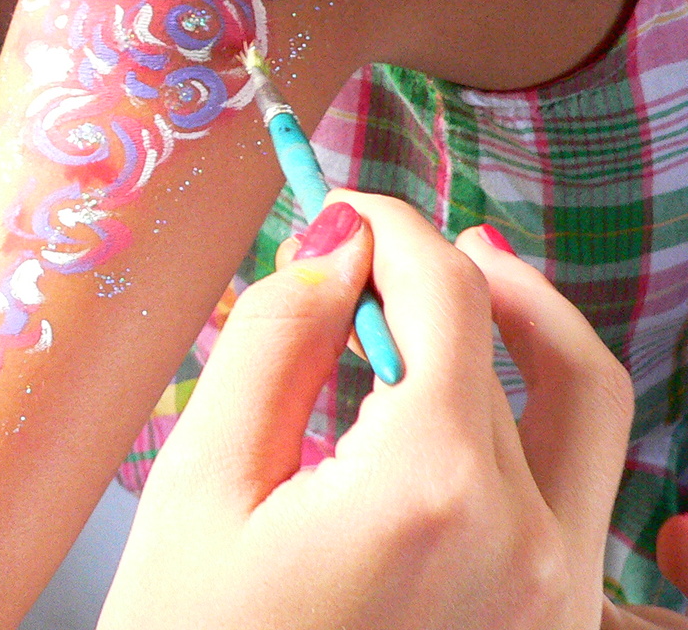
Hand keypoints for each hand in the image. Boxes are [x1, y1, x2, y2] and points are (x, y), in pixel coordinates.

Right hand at [99, 193, 643, 629]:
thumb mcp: (203, 487)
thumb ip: (274, 342)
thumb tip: (331, 241)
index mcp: (430, 493)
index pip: (446, 294)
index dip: (391, 224)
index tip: (339, 203)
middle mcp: (530, 544)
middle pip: (526, 343)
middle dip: (452, 267)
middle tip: (387, 242)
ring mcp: (559, 598)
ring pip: (588, 413)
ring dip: (527, 330)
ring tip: (459, 289)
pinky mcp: (555, 627)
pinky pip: (580, 489)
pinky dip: (532, 415)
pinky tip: (459, 400)